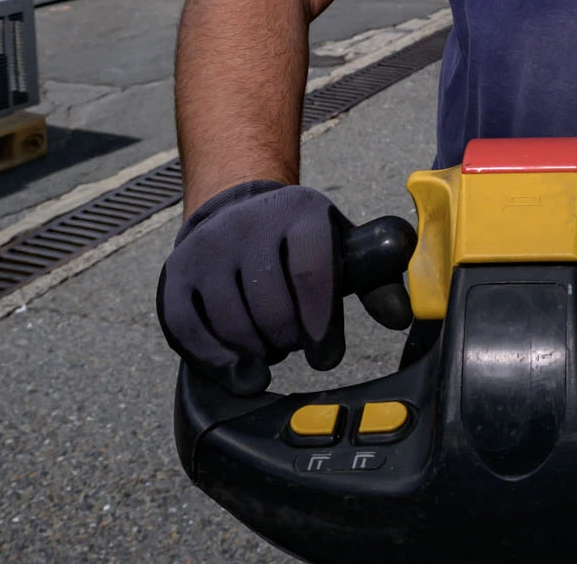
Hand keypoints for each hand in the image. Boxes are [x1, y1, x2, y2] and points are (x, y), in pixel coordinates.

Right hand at [157, 181, 395, 394]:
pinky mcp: (176, 273)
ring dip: (256, 351)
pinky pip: (188, 330)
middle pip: (271, 308)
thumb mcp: (341, 246)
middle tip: (296, 343)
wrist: (238, 209)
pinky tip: (239, 368)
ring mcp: (207, 248)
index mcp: (300, 212)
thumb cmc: (299, 240)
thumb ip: (375, 282)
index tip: (326, 355)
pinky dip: (216, 360)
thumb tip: (400, 316)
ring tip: (271, 346)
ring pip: (232, 325)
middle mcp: (249, 224)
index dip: (320, 325)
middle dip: (289, 340)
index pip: (310, 273)